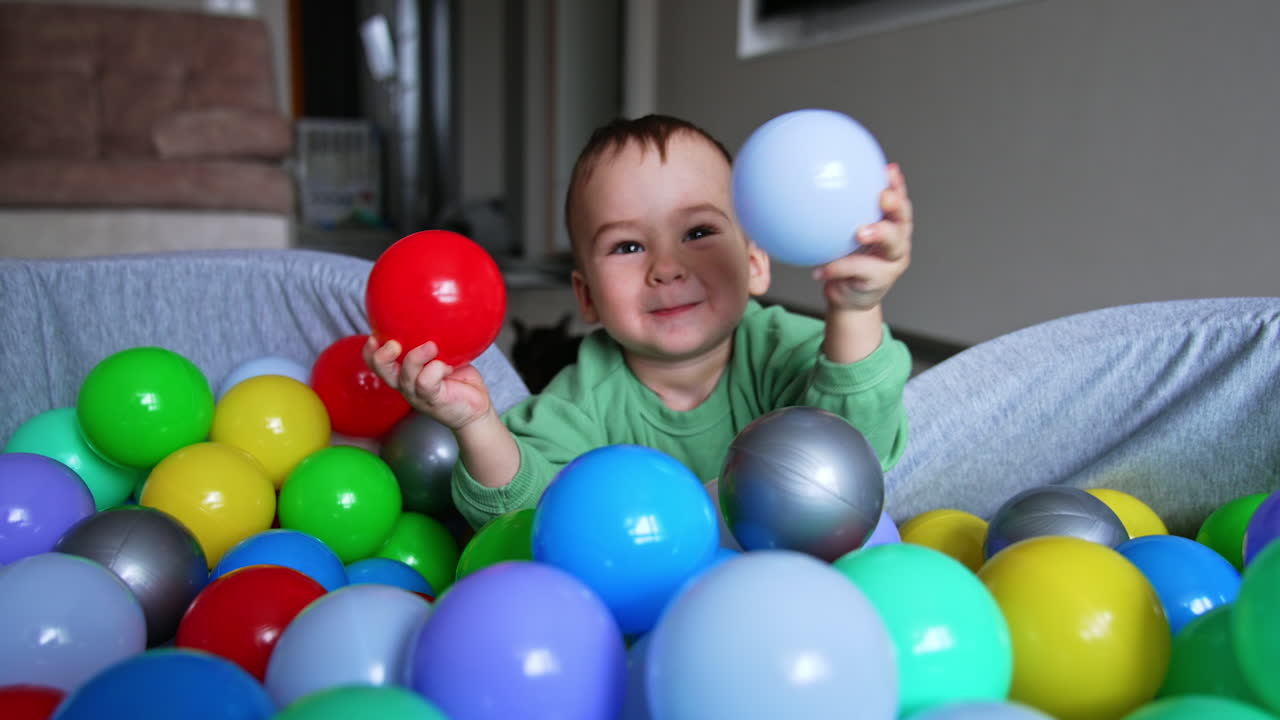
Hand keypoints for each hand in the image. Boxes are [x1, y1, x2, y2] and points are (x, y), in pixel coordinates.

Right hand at [364, 336, 493, 430]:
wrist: (476, 408)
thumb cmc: (459, 381)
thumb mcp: (445, 356)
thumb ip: (436, 341)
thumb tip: (439, 312)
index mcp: (404, 373)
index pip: (376, 363)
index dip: (369, 351)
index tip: (374, 334)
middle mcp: (406, 384)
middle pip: (381, 371)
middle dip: (382, 356)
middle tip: (394, 344)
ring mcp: (417, 394)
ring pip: (406, 374)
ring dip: (416, 357)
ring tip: (431, 346)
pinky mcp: (433, 399)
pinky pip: (427, 381)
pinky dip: (437, 368)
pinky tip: (449, 366)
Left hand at [813, 163, 912, 311]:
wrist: (848, 298)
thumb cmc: (845, 262)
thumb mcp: (841, 237)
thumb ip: (835, 218)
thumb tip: (805, 190)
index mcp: (891, 226)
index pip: (898, 201)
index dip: (897, 185)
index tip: (888, 169)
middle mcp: (898, 242)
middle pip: (904, 220)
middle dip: (896, 206)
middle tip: (883, 197)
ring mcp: (892, 263)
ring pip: (892, 245)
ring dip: (879, 234)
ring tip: (861, 232)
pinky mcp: (879, 281)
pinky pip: (858, 270)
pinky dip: (837, 268)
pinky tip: (819, 269)